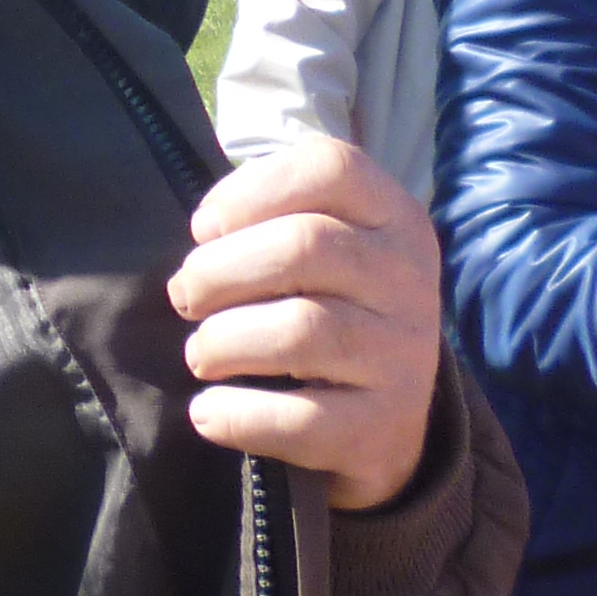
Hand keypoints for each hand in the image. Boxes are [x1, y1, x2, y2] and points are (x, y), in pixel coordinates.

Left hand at [170, 135, 440, 511]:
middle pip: (304, 247)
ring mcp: (404, 356)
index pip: (332, 168)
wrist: (384, 423)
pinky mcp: (383, 428)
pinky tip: (209, 412)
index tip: (203, 229)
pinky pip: (300, 419)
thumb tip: (206, 233)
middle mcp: (410, 280)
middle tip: (186, 297)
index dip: (250, 191)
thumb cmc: (326, 310)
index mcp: (394, 218)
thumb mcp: (321, 250)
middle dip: (218, 270)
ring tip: (201, 353)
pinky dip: (237, 415)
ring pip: (301, 330)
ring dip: (222, 341)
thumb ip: (268, 220)